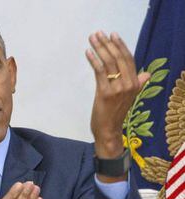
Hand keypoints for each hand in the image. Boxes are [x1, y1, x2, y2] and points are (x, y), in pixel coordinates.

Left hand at [86, 31, 149, 159]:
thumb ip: (136, 84)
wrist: (109, 130)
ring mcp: (118, 88)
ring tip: (91, 39)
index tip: (112, 35)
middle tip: (98, 33)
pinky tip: (88, 52)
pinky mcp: (105, 93)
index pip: (129, 59)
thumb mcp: (129, 97)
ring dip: (99, 48)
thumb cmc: (115, 113)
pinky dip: (94, 60)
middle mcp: (129, 84)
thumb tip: (146, 75)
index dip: (120, 46)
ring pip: (109, 62)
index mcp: (135, 83)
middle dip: (107, 43)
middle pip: (119, 58)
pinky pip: (100, 72)